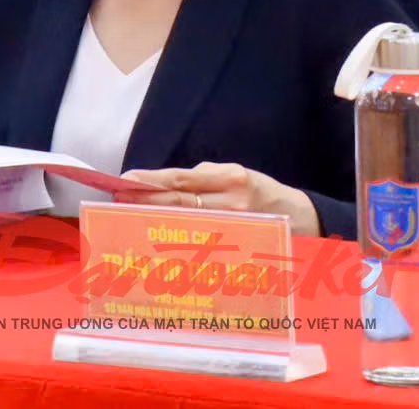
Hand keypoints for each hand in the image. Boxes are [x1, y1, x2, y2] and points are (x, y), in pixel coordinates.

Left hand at [118, 162, 319, 235]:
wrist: (300, 218)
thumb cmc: (258, 191)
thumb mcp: (234, 174)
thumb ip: (201, 178)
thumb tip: (163, 184)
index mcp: (231, 177)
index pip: (183, 180)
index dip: (151, 181)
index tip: (125, 180)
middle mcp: (235, 202)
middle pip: (181, 203)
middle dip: (146, 201)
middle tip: (118, 199)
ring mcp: (237, 227)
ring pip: (188, 224)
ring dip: (156, 221)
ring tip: (129, 216)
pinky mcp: (238, 245)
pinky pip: (202, 241)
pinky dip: (178, 239)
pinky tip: (158, 238)